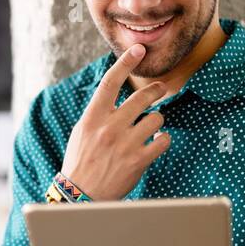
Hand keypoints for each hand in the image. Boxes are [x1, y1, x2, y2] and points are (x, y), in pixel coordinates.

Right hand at [61, 43, 170, 200]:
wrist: (81, 196)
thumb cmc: (81, 161)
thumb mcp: (82, 132)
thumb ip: (99, 113)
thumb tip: (116, 96)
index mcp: (92, 118)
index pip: (110, 82)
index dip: (125, 62)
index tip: (138, 49)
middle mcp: (109, 127)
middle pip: (142, 97)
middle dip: (156, 90)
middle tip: (161, 90)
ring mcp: (125, 144)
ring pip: (156, 118)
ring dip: (157, 120)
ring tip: (151, 127)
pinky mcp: (138, 161)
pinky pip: (163, 140)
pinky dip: (163, 139)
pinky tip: (157, 142)